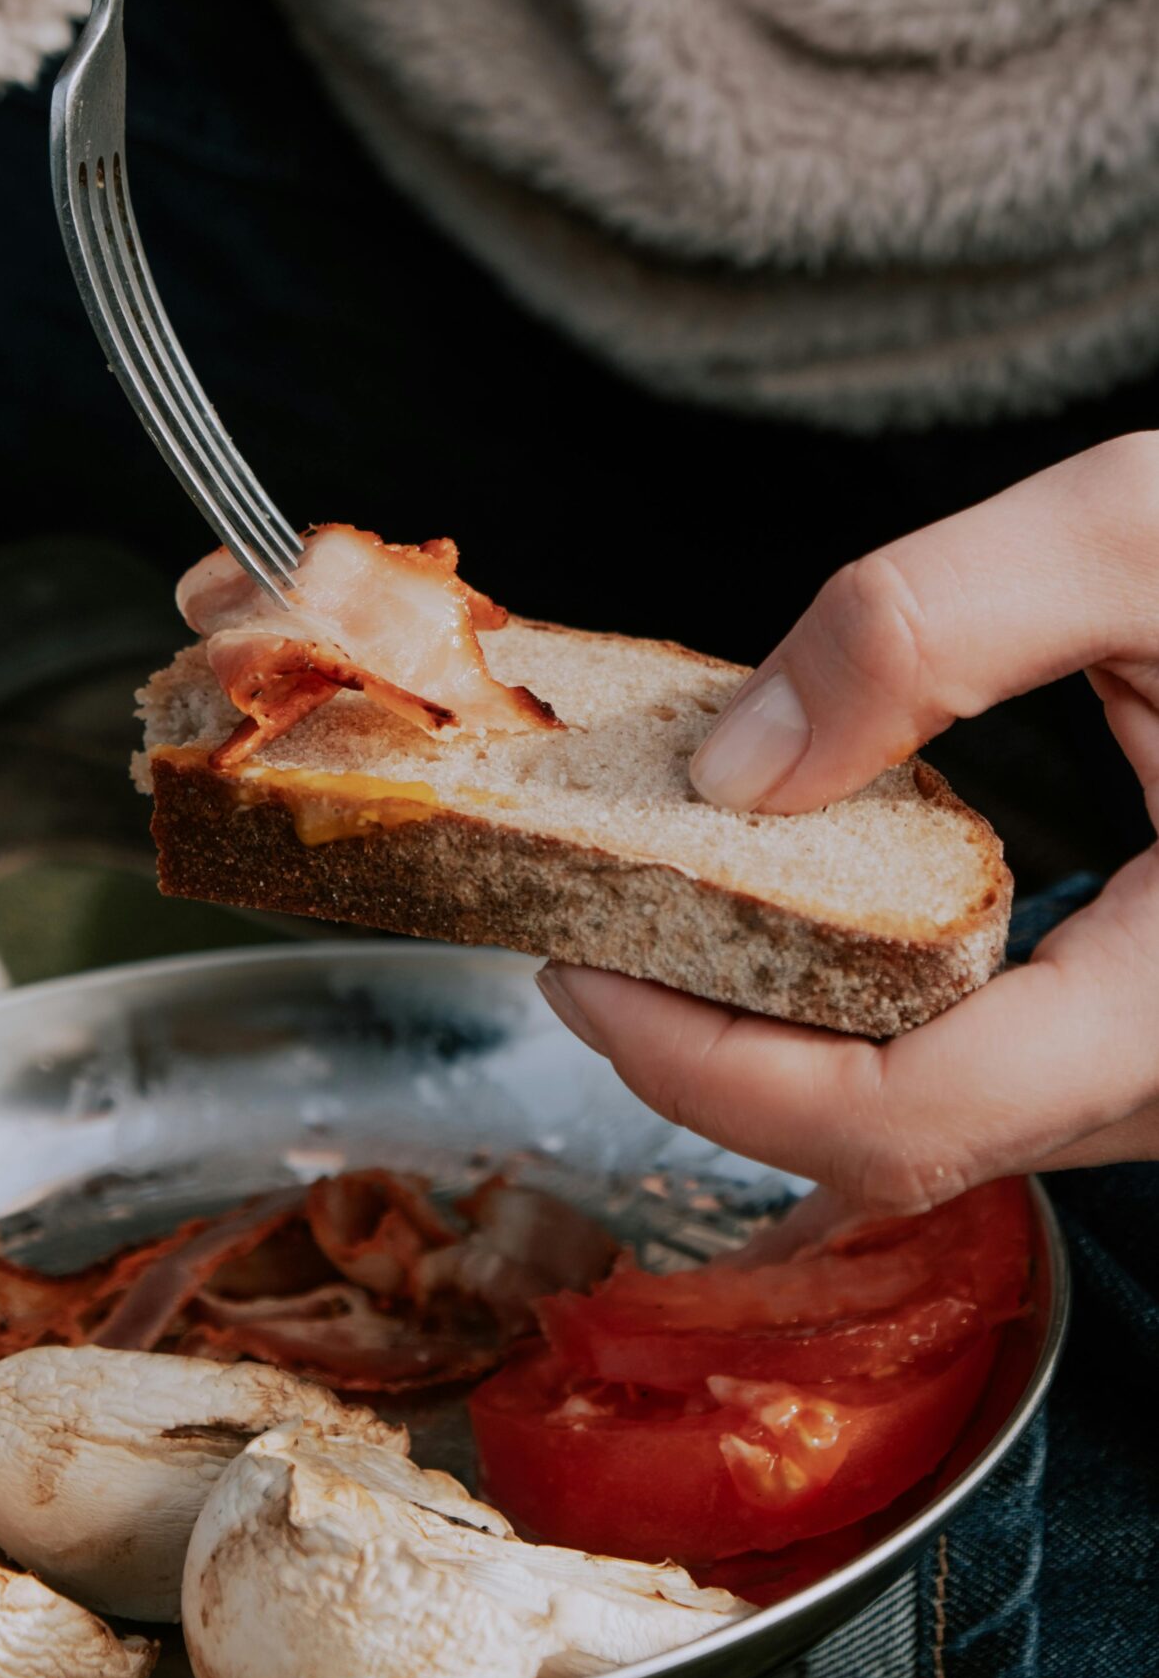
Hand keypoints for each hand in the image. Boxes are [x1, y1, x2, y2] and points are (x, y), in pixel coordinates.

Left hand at [541, 433, 1158, 1210]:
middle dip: (710, 1053)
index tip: (577, 963)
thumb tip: (737, 758)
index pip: (897, 1118)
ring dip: (776, 1031)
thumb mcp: (1152, 538)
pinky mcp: (1155, 1021)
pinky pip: (987, 1056)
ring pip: (942, 1112)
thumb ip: (934, 627)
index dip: (703, 1068)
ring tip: (658, 905)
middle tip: (581, 925)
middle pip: (897, 1139)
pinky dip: (860, 995)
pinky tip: (793, 893)